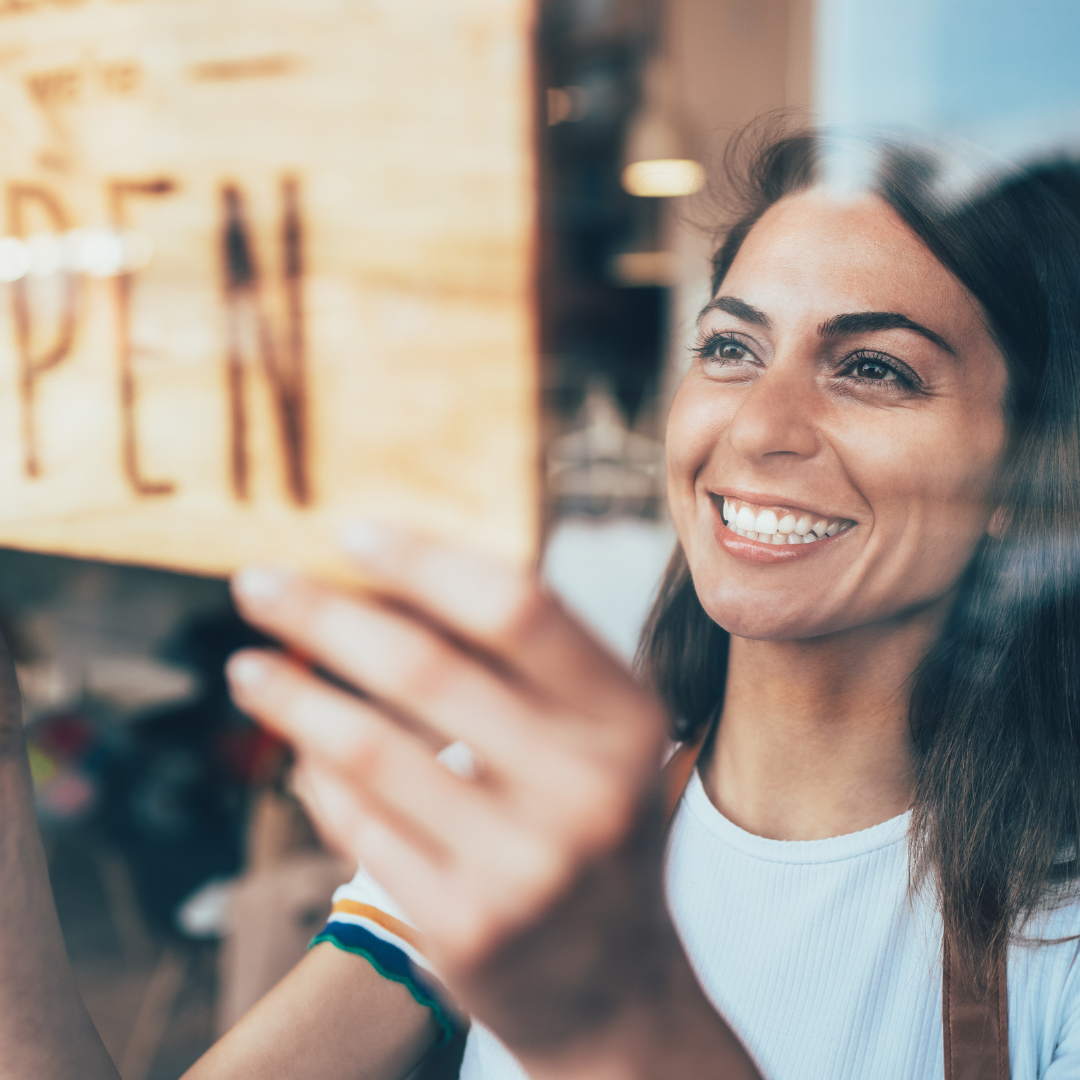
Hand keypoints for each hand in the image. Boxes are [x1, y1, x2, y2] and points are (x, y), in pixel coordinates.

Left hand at [225, 524, 676, 1060]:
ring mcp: (525, 866)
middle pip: (426, 667)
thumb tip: (394, 577)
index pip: (516, 608)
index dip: (423, 560)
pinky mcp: (465, 928)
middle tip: (256, 582)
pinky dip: (315, 774)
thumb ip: (525, 663)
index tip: (348, 532)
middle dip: (323, 613)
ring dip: (292, 694)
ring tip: (247, 666)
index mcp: (626, 719)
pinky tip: (298, 750)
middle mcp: (587, 789)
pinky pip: (358, 824)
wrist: (612, 989)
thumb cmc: (593, 828)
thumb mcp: (598, 739)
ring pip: (369, 747)